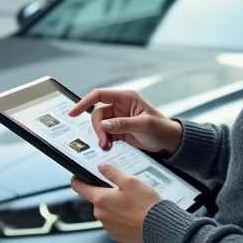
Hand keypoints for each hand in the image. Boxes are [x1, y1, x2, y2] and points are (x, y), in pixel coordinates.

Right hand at [67, 88, 182, 154]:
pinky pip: (105, 134)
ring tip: (107, 147)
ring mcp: (119, 119)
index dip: (84, 102)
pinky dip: (105, 141)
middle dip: (98, 129)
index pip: (99, 95)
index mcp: (126, 98)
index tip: (72, 113)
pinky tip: (109, 147)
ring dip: (101, 137)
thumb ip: (123, 124)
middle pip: (97, 114)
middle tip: (104, 142)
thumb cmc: (162, 129)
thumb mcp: (144, 125)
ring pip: (100, 126)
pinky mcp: (119, 131)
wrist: (170, 143)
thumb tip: (105, 124)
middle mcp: (120, 106)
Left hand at [71, 163, 161, 242]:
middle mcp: (100, 214)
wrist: (159, 228)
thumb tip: (101, 167)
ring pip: (106, 211)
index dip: (78, 179)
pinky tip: (134, 214)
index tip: (80, 176)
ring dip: (115, 206)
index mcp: (100, 199)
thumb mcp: (131, 181)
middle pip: (96, 199)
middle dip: (106, 193)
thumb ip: (113, 172)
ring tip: (133, 203)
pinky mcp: (117, 235)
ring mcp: (108, 226)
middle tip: (123, 189)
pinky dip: (121, 217)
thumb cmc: (146, 205)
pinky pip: (114, 222)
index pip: (79, 187)